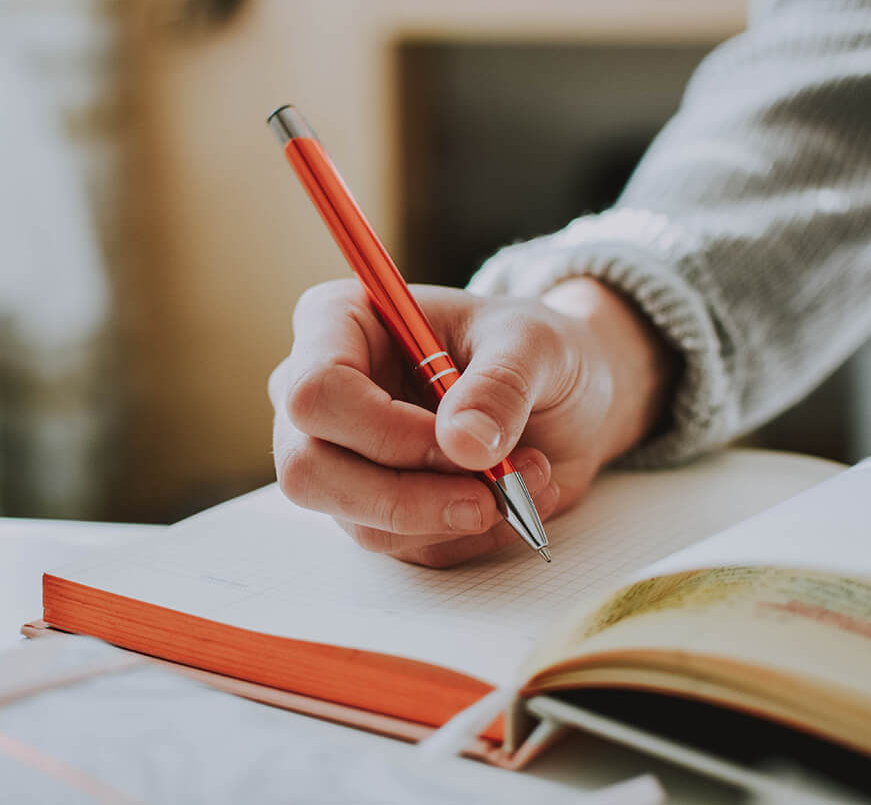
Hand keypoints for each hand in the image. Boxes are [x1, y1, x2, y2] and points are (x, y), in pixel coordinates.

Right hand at [269, 277, 675, 566]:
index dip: (384, 431)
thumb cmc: (532, 349)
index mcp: (338, 322)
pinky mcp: (372, 508)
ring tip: (527, 475)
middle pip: (308, 470)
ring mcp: (338, 457)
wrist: (562, 394)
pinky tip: (514, 496)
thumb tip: (464, 444)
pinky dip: (469, 533)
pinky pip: (404, 547)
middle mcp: (321, 394)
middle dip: (408, 496)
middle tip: (491, 492)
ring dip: (454, 515)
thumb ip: (501, 385)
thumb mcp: (536, 344)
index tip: (462, 443)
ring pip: (359, 521)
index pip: (315, 391)